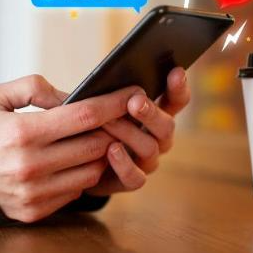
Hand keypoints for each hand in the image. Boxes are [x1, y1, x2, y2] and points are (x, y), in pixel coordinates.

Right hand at [0, 76, 145, 222]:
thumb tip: (72, 95)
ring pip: (92, 171)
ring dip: (99, 155)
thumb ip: (33, 87)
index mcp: (21, 132)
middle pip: (95, 145)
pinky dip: (81, 175)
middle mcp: (30, 165)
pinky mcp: (35, 211)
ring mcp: (34, 192)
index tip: (133, 94)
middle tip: (117, 118)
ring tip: (94, 141)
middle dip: (112, 129)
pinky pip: (76, 191)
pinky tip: (73, 163)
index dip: (114, 104)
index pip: (84, 116)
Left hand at [85, 67, 190, 195]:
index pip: (175, 101)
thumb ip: (104, 92)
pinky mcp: (129, 181)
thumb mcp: (96, 104)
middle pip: (167, 126)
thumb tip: (101, 74)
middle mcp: (156, 139)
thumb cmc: (89, 125)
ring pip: (150, 149)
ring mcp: (145, 161)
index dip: (178, 88)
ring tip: (109, 122)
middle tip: (135, 101)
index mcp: (154, 115)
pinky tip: (111, 150)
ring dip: (129, 134)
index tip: (176, 71)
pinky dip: (124, 164)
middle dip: (151, 112)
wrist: (75, 163)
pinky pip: (136, 178)